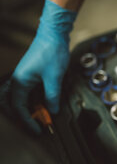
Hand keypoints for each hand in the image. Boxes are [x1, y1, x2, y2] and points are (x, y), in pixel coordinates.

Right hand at [11, 0, 75, 132]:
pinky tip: (45, 105)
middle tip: (36, 126)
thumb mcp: (54, 77)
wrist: (53, 34)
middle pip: (15, 104)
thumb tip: (52, 111)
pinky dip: (35, 100)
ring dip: (31, 109)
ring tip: (42, 118)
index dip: (28, 121)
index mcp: (20, 82)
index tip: (38, 130)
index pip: (19, 108)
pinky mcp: (31, 74)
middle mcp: (19, 80)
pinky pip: (29, 91)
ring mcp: (24, 77)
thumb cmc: (52, 52)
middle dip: (23, 117)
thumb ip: (52, 96)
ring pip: (22, 98)